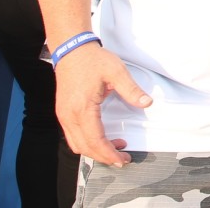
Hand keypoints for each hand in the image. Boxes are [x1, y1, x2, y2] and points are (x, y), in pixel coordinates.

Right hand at [54, 43, 151, 166]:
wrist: (72, 50)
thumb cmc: (92, 60)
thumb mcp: (117, 72)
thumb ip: (131, 90)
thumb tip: (146, 103)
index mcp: (83, 108)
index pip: (96, 141)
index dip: (109, 153)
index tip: (122, 159)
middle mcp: (69, 116)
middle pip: (85, 147)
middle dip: (103, 157)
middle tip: (121, 159)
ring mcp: (63, 115)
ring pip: (76, 144)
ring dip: (94, 150)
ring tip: (114, 148)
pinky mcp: (63, 112)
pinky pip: (72, 135)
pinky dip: (86, 142)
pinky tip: (100, 137)